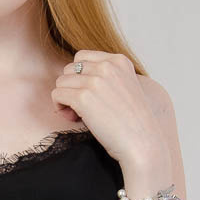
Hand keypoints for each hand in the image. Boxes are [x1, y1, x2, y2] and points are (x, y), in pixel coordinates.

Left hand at [51, 50, 168, 167]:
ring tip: (77, 114)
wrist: (142, 142)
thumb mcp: (126, 87)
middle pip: (69, 69)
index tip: (88, 94)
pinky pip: (57, 95)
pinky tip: (73, 118)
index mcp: (119, 61)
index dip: (79, 76)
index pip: (82, 57)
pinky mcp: (82, 98)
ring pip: (61, 82)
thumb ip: (107, 77)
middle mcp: (107, 67)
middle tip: (81, 107)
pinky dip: (60, 107)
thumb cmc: (133, 122)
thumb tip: (75, 78)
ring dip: (64, 98)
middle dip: (71, 87)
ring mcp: (94, 81)